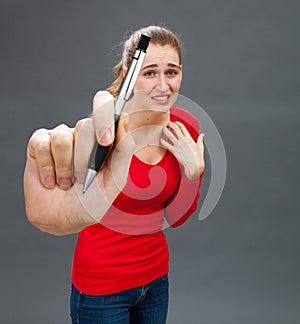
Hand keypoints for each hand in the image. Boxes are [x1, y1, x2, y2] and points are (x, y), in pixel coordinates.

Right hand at [23, 91, 132, 234]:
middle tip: (83, 179)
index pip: (105, 106)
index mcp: (104, 138)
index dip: (105, 116)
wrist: (64, 218)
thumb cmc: (93, 199)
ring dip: (65, 167)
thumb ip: (123, 150)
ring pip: (62, 136)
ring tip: (66, 183)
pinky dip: (47, 166)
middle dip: (85, 159)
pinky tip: (50, 181)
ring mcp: (61, 137)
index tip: (105, 141)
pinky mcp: (39, 143)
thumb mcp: (115, 179)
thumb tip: (124, 118)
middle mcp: (83, 134)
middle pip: (85, 125)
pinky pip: (41, 143)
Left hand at [160, 121, 204, 180]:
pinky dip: (163, 141)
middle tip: (167, 123)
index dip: (178, 123)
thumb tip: (202, 135)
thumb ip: (200, 139)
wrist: (194, 165)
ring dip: (165, 131)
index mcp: (189, 138)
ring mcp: (178, 145)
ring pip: (170, 135)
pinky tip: (160, 139)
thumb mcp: (200, 146)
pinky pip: (167, 145)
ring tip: (162, 128)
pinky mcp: (174, 151)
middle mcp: (183, 140)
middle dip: (170, 124)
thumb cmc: (198, 157)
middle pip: (175, 129)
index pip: (182, 127)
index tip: (175, 122)